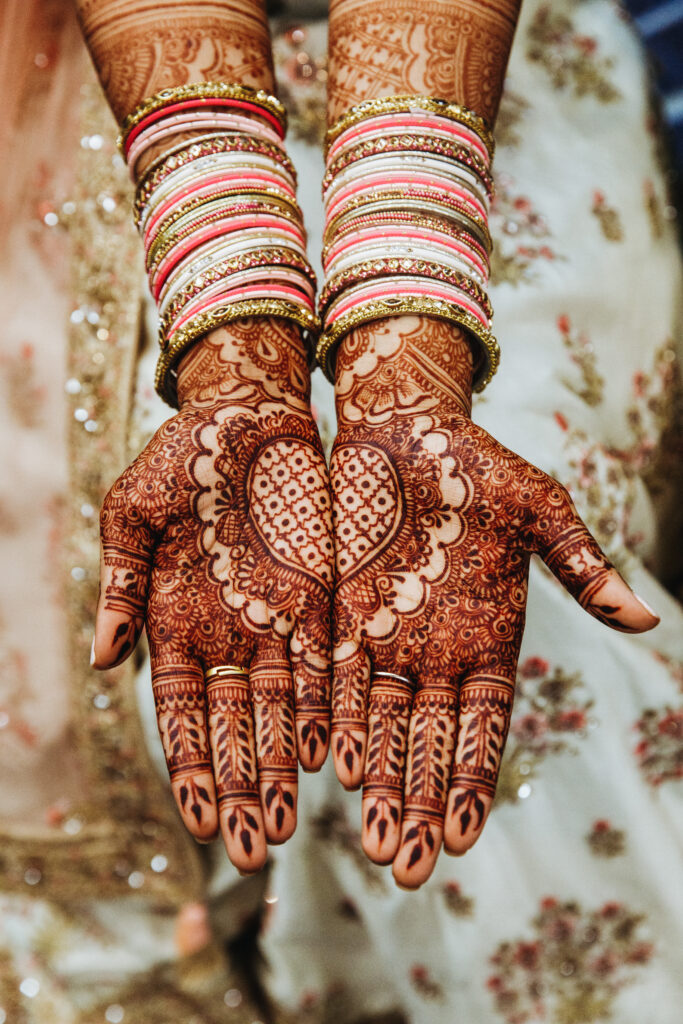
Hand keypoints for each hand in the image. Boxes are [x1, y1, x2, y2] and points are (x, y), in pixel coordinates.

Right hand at [92, 320, 333, 871]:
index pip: (180, 712)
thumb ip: (121, 579)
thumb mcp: (136, 510)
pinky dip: (327, 710)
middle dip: (240, 788)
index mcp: (175, 621)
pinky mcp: (323, 600)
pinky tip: (331, 755)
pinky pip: (326, 666)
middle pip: (234, 728)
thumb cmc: (184, 457)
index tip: (198, 818)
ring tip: (289, 824)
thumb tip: (100, 656)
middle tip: (250, 850)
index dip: (189, 765)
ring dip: (283, 767)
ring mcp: (277, 622)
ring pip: (282, 710)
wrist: (252, 412)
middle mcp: (227, 635)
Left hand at [330, 316, 657, 887]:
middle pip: (427, 742)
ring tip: (373, 843)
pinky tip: (333, 767)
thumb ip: (580, 564)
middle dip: (417, 804)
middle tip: (405, 868)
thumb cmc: (480, 466)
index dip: (471, 780)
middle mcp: (436, 650)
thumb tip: (645, 619)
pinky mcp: (339, 612)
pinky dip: (336, 721)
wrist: (405, 428)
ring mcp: (385, 636)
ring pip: (380, 724)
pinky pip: (336, 678)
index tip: (461, 837)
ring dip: (378, 782)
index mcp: (490, 637)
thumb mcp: (538, 509)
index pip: (482, 726)